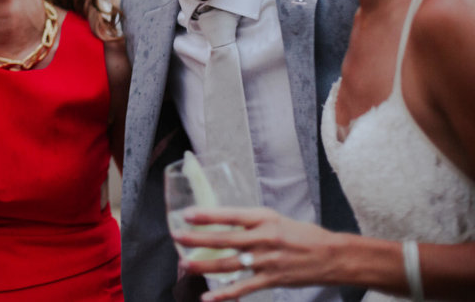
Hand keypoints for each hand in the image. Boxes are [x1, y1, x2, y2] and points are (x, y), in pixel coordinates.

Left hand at [173, 206, 343, 300]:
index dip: (207, 215)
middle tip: (177, 236)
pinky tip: (207, 296)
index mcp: (264, 218)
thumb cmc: (303, 234)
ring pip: (229, 264)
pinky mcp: (271, 280)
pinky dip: (224, 294)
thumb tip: (222, 222)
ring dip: (204, 265)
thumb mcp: (275, 219)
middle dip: (197, 239)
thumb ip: (250, 221)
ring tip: (184, 264)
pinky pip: (243, 289)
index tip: (187, 214)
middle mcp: (263, 238)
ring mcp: (267, 261)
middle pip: (224, 239)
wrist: (332, 256)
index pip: (230, 215)